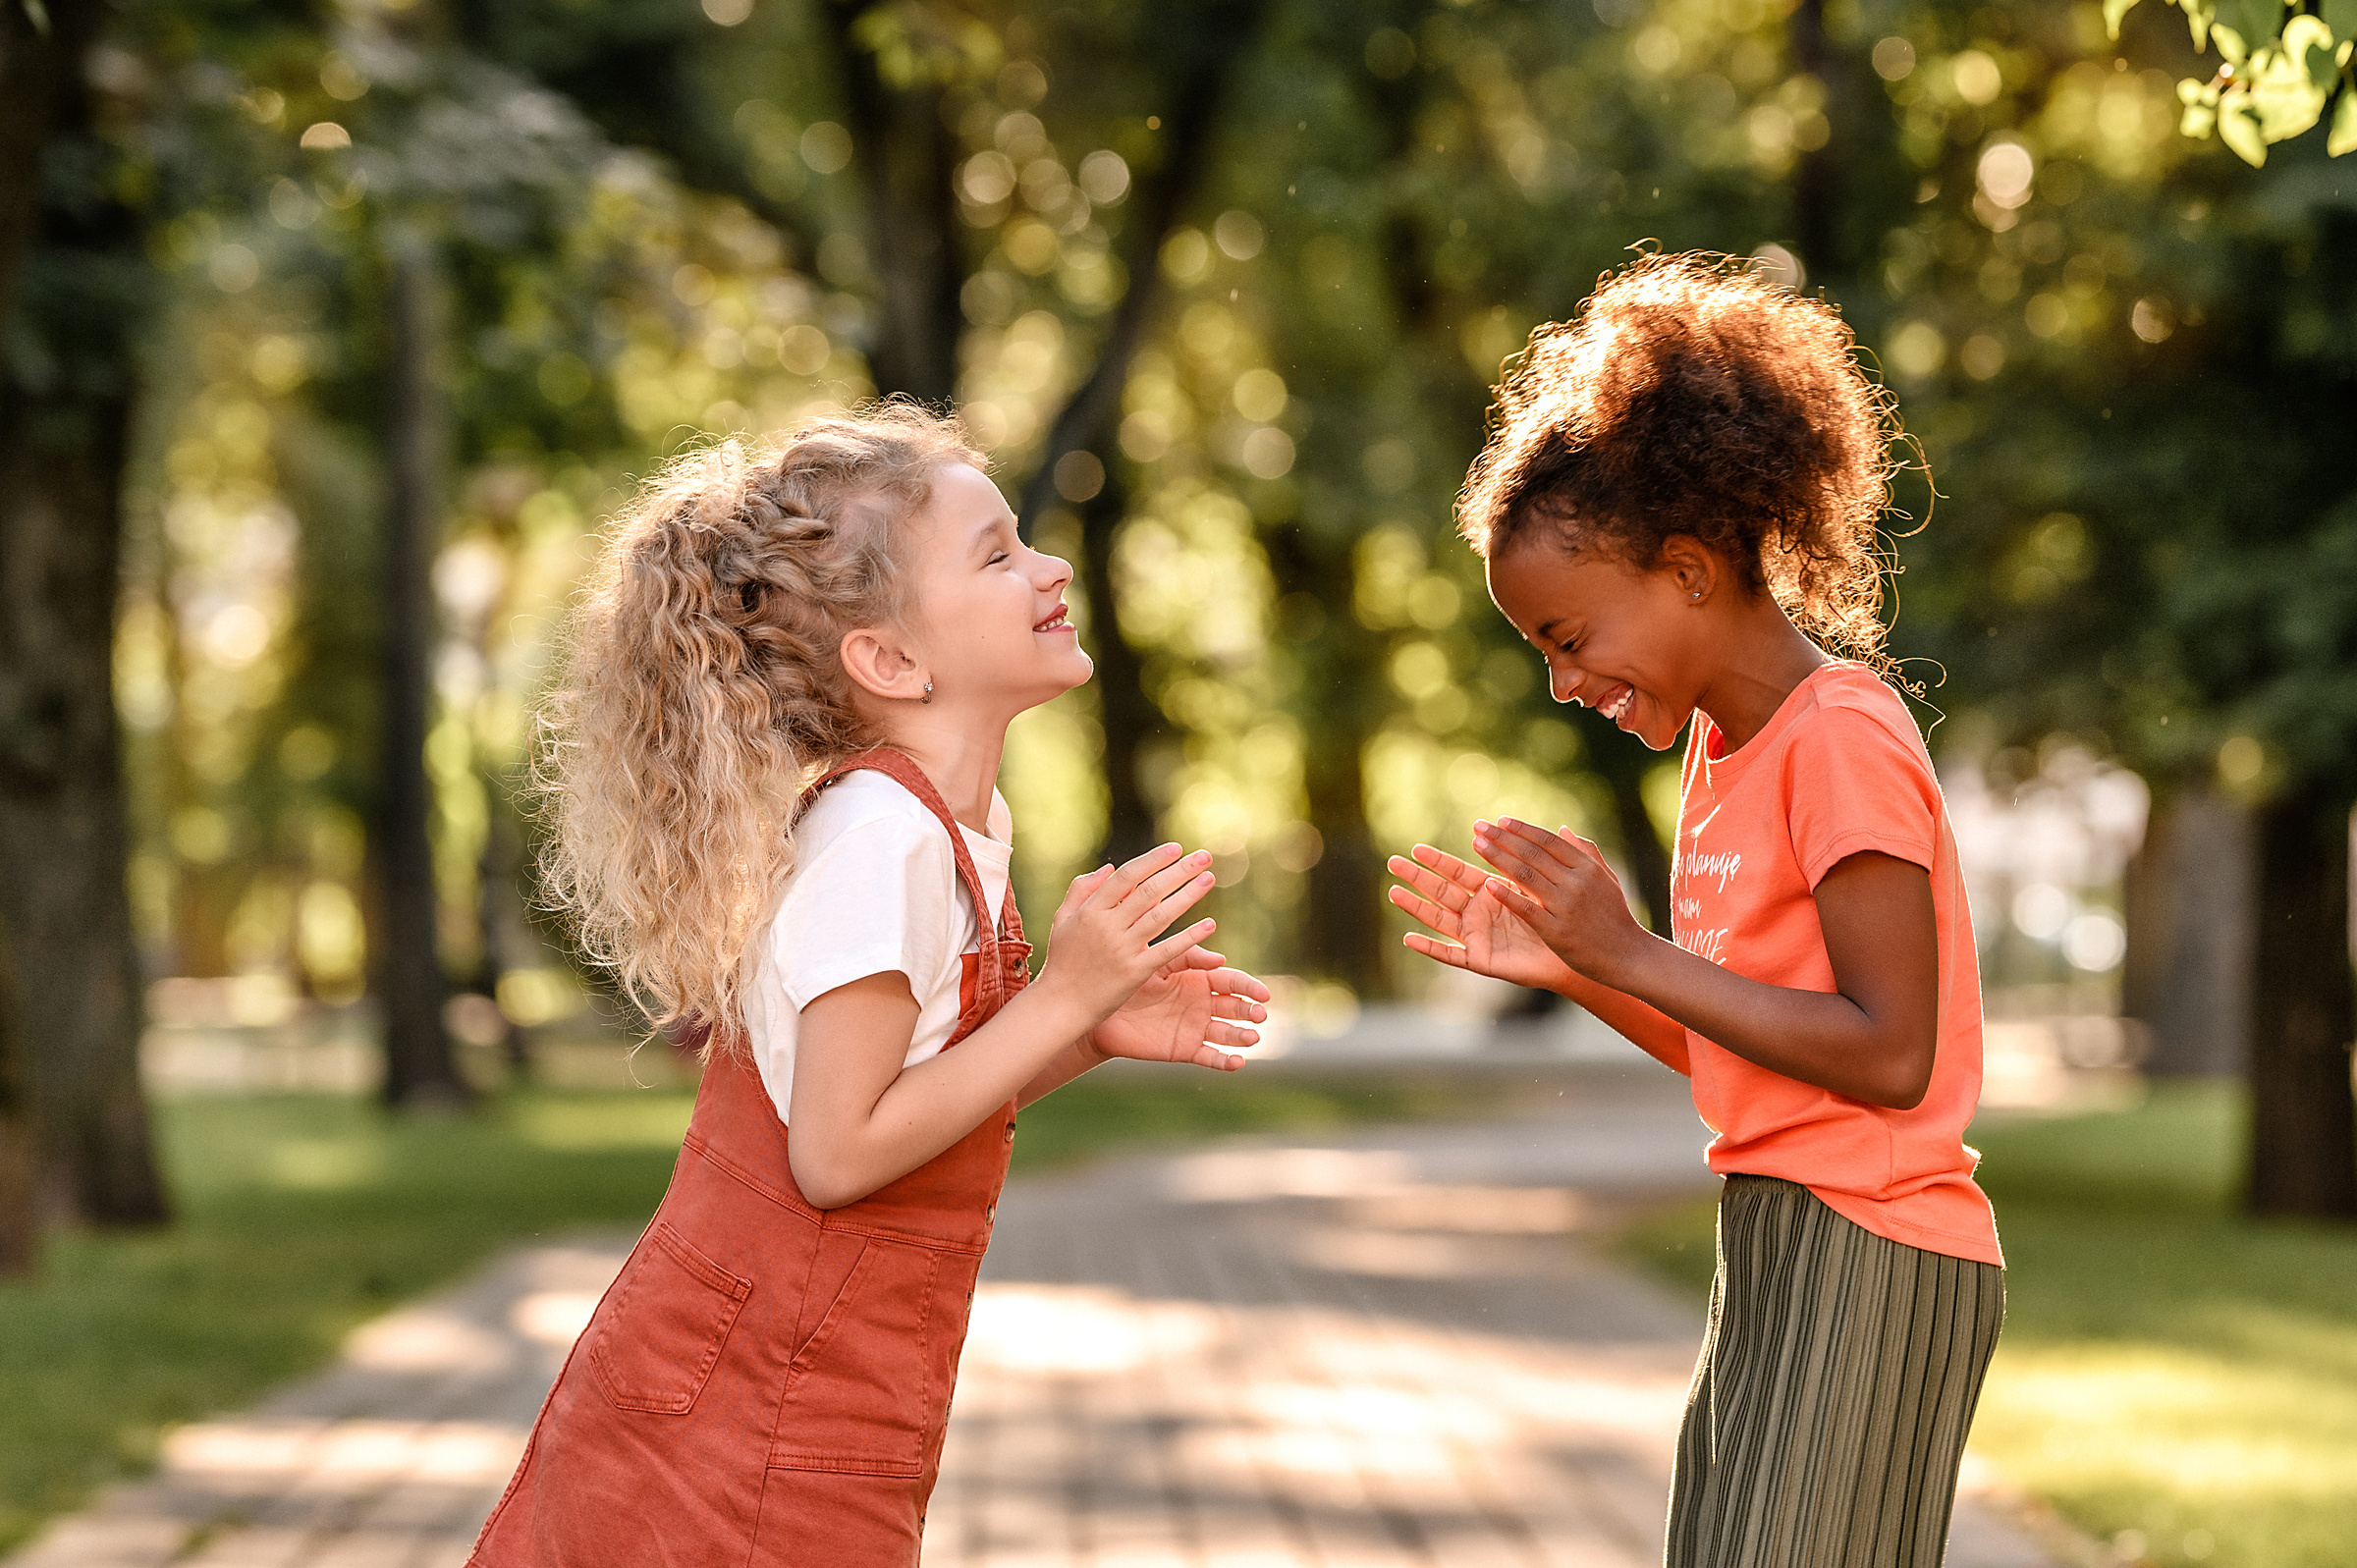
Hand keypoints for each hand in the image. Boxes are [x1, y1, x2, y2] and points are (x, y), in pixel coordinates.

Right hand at [1038, 844, 1219, 1027]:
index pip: (1127, 876)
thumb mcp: (1062, 919)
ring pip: (1161, 916)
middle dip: (1179, 871)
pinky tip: (1209, 925)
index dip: (1153, 860)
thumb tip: (1109, 867)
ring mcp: (1122, 949)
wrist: (1060, 1005)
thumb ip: (1081, 889)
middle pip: (1149, 891)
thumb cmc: (1062, 960)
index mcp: (1090, 911)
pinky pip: (1166, 950)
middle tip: (1204, 856)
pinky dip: (1189, 937)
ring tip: (1209, 879)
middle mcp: (1107, 926)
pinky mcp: (1134, 972)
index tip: (1176, 848)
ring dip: (1188, 895)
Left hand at [1090, 945, 1269, 1072]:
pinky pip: (1210, 1056)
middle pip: (1236, 1008)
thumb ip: (1187, 957)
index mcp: (1200, 978)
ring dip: (1242, 1036)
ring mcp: (1196, 1028)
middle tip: (1259, 1015)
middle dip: (1250, 1011)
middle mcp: (1203, 1003)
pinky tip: (1237, 1062)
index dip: (1249, 987)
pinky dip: (1225, 1061)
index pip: (1232, 982)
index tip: (1264, 994)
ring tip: (1251, 1038)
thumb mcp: (1158, 962)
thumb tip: (1221, 959)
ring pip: (1227, 1033)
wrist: (1102, 1011)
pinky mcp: (1185, 1049)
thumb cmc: (1129, 980)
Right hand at [1387, 842, 1578, 990]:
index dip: (1437, 861)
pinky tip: (1409, 939)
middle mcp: (1477, 912)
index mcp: (1489, 891)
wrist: (1568, 955)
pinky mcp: (1479, 959)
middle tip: (1393, 862)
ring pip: (1439, 919)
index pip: (1458, 872)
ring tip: (1393, 891)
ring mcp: (1475, 936)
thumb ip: (1533, 861)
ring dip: (1416, 906)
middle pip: (1441, 891)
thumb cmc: (1556, 920)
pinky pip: (1450, 954)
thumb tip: (1550, 827)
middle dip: (1418, 876)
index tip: (1417, 848)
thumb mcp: (1542, 885)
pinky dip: (1430, 948)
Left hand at [1469, 817, 1650, 982]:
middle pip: (1532, 853)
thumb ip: (1585, 852)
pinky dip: (1507, 895)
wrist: (1627, 955)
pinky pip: (1527, 909)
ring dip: (1498, 857)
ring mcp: (1566, 906)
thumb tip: (1562, 827)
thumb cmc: (1615, 916)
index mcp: (1587, 867)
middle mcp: (1576, 882)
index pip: (1548, 840)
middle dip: (1502, 838)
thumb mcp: (1607, 879)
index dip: (1522, 829)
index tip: (1500, 820)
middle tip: (1478, 826)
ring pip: (1525, 875)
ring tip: (1477, 844)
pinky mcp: (1557, 931)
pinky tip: (1487, 884)